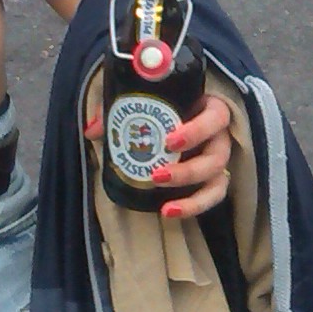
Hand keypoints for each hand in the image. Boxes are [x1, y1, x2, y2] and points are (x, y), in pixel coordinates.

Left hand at [86, 92, 234, 217]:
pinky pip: (213, 196)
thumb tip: (92, 130)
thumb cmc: (162, 103)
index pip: (216, 117)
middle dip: (189, 170)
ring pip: (218, 180)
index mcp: (209, 108)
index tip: (169, 141)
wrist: (172, 113)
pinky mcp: (214, 179)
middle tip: (157, 176)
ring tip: (166, 207)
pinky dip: (194, 207)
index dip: (197, 131)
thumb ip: (119, 109)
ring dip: (193, 196)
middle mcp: (219, 135)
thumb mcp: (142, 99)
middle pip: (218, 155)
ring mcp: (218, 159)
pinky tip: (169, 212)